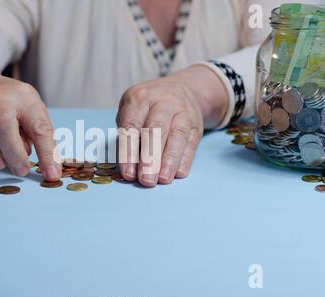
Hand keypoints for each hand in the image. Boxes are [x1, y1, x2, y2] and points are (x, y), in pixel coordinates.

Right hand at [0, 64, 60, 179]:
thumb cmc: (11, 104)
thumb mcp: (31, 113)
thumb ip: (37, 137)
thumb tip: (45, 164)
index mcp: (26, 98)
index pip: (40, 127)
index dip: (47, 153)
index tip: (52, 174)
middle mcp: (1, 97)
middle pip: (5, 124)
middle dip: (14, 152)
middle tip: (21, 171)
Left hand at [116, 65, 227, 186]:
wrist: (180, 88)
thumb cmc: (147, 107)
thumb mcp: (131, 110)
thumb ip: (128, 135)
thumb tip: (129, 167)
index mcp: (139, 98)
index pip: (132, 126)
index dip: (129, 152)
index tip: (128, 173)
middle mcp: (162, 102)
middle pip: (156, 129)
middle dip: (150, 157)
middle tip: (146, 180)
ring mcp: (182, 111)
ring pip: (176, 135)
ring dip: (169, 160)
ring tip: (163, 179)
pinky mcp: (196, 123)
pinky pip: (191, 141)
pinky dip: (185, 159)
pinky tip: (179, 173)